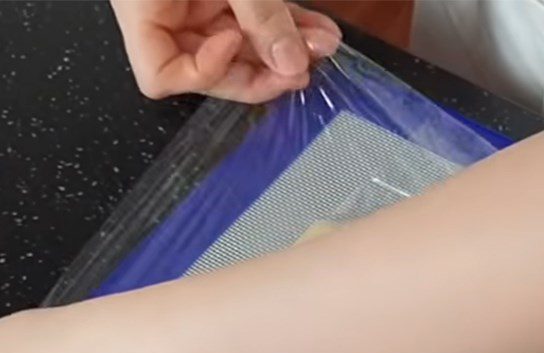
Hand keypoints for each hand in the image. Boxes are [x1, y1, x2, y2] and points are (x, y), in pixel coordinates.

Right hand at [111, 0, 340, 102]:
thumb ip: (259, 13)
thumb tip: (290, 64)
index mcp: (141, 7)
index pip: (161, 76)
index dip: (203, 74)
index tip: (233, 43)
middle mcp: (165, 12)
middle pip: (211, 66)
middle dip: (264, 67)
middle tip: (301, 66)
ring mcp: (192, 2)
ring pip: (241, 44)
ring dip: (285, 48)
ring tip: (323, 44)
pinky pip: (252, 18)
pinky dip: (285, 25)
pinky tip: (317, 30)